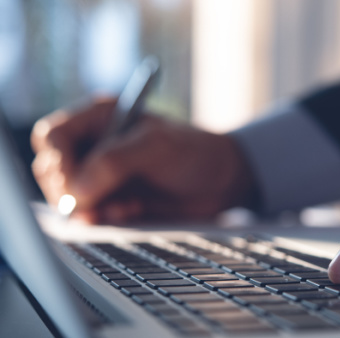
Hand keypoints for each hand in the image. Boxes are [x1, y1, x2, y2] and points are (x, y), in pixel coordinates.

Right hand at [31, 97, 256, 222]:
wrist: (221, 181)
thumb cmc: (194, 152)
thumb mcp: (155, 148)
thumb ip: (112, 163)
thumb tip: (75, 190)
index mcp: (98, 118)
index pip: (53, 137)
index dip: (58, 162)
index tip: (74, 186)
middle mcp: (93, 144)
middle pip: (51, 170)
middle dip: (70, 191)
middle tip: (96, 204)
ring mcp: (100, 174)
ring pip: (67, 197)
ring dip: (90, 207)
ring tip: (124, 205)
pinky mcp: (111, 200)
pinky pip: (90, 215)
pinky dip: (104, 218)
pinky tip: (130, 211)